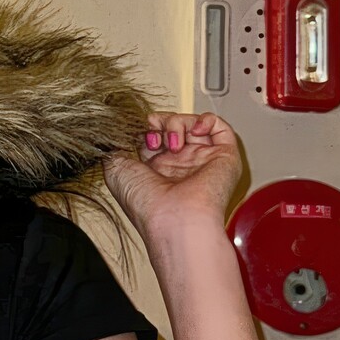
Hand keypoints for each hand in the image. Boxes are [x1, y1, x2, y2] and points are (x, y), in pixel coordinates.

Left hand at [101, 110, 242, 243]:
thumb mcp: (116, 170)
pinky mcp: (224, 157)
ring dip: (178, 122)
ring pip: (192, 124)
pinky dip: (206, 119)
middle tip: (153, 136)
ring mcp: (202, 160)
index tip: (136, 132)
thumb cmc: (146, 204)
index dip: (144, 128)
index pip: (153, 136)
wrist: (174, 220)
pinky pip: (219, 127)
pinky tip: (194, 130)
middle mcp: (180, 166)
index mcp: (156, 171)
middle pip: (172, 128)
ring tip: (173, 141)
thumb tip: (118, 134)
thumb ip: (115, 148)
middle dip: (160, 124)